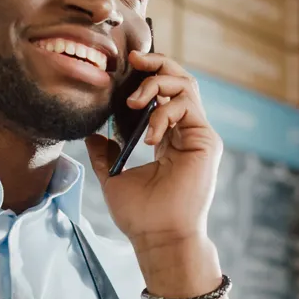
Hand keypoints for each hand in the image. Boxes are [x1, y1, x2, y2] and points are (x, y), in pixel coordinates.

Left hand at [83, 53, 223, 280]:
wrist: (158, 238)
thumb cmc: (140, 216)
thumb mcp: (112, 177)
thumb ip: (105, 153)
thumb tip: (91, 134)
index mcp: (168, 140)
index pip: (162, 95)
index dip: (146, 76)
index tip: (124, 67)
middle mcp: (186, 134)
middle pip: (179, 81)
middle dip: (156, 64)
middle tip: (133, 60)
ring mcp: (198, 136)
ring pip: (186, 85)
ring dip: (157, 85)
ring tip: (136, 104)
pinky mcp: (206, 141)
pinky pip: (187, 105)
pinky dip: (164, 111)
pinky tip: (149, 136)